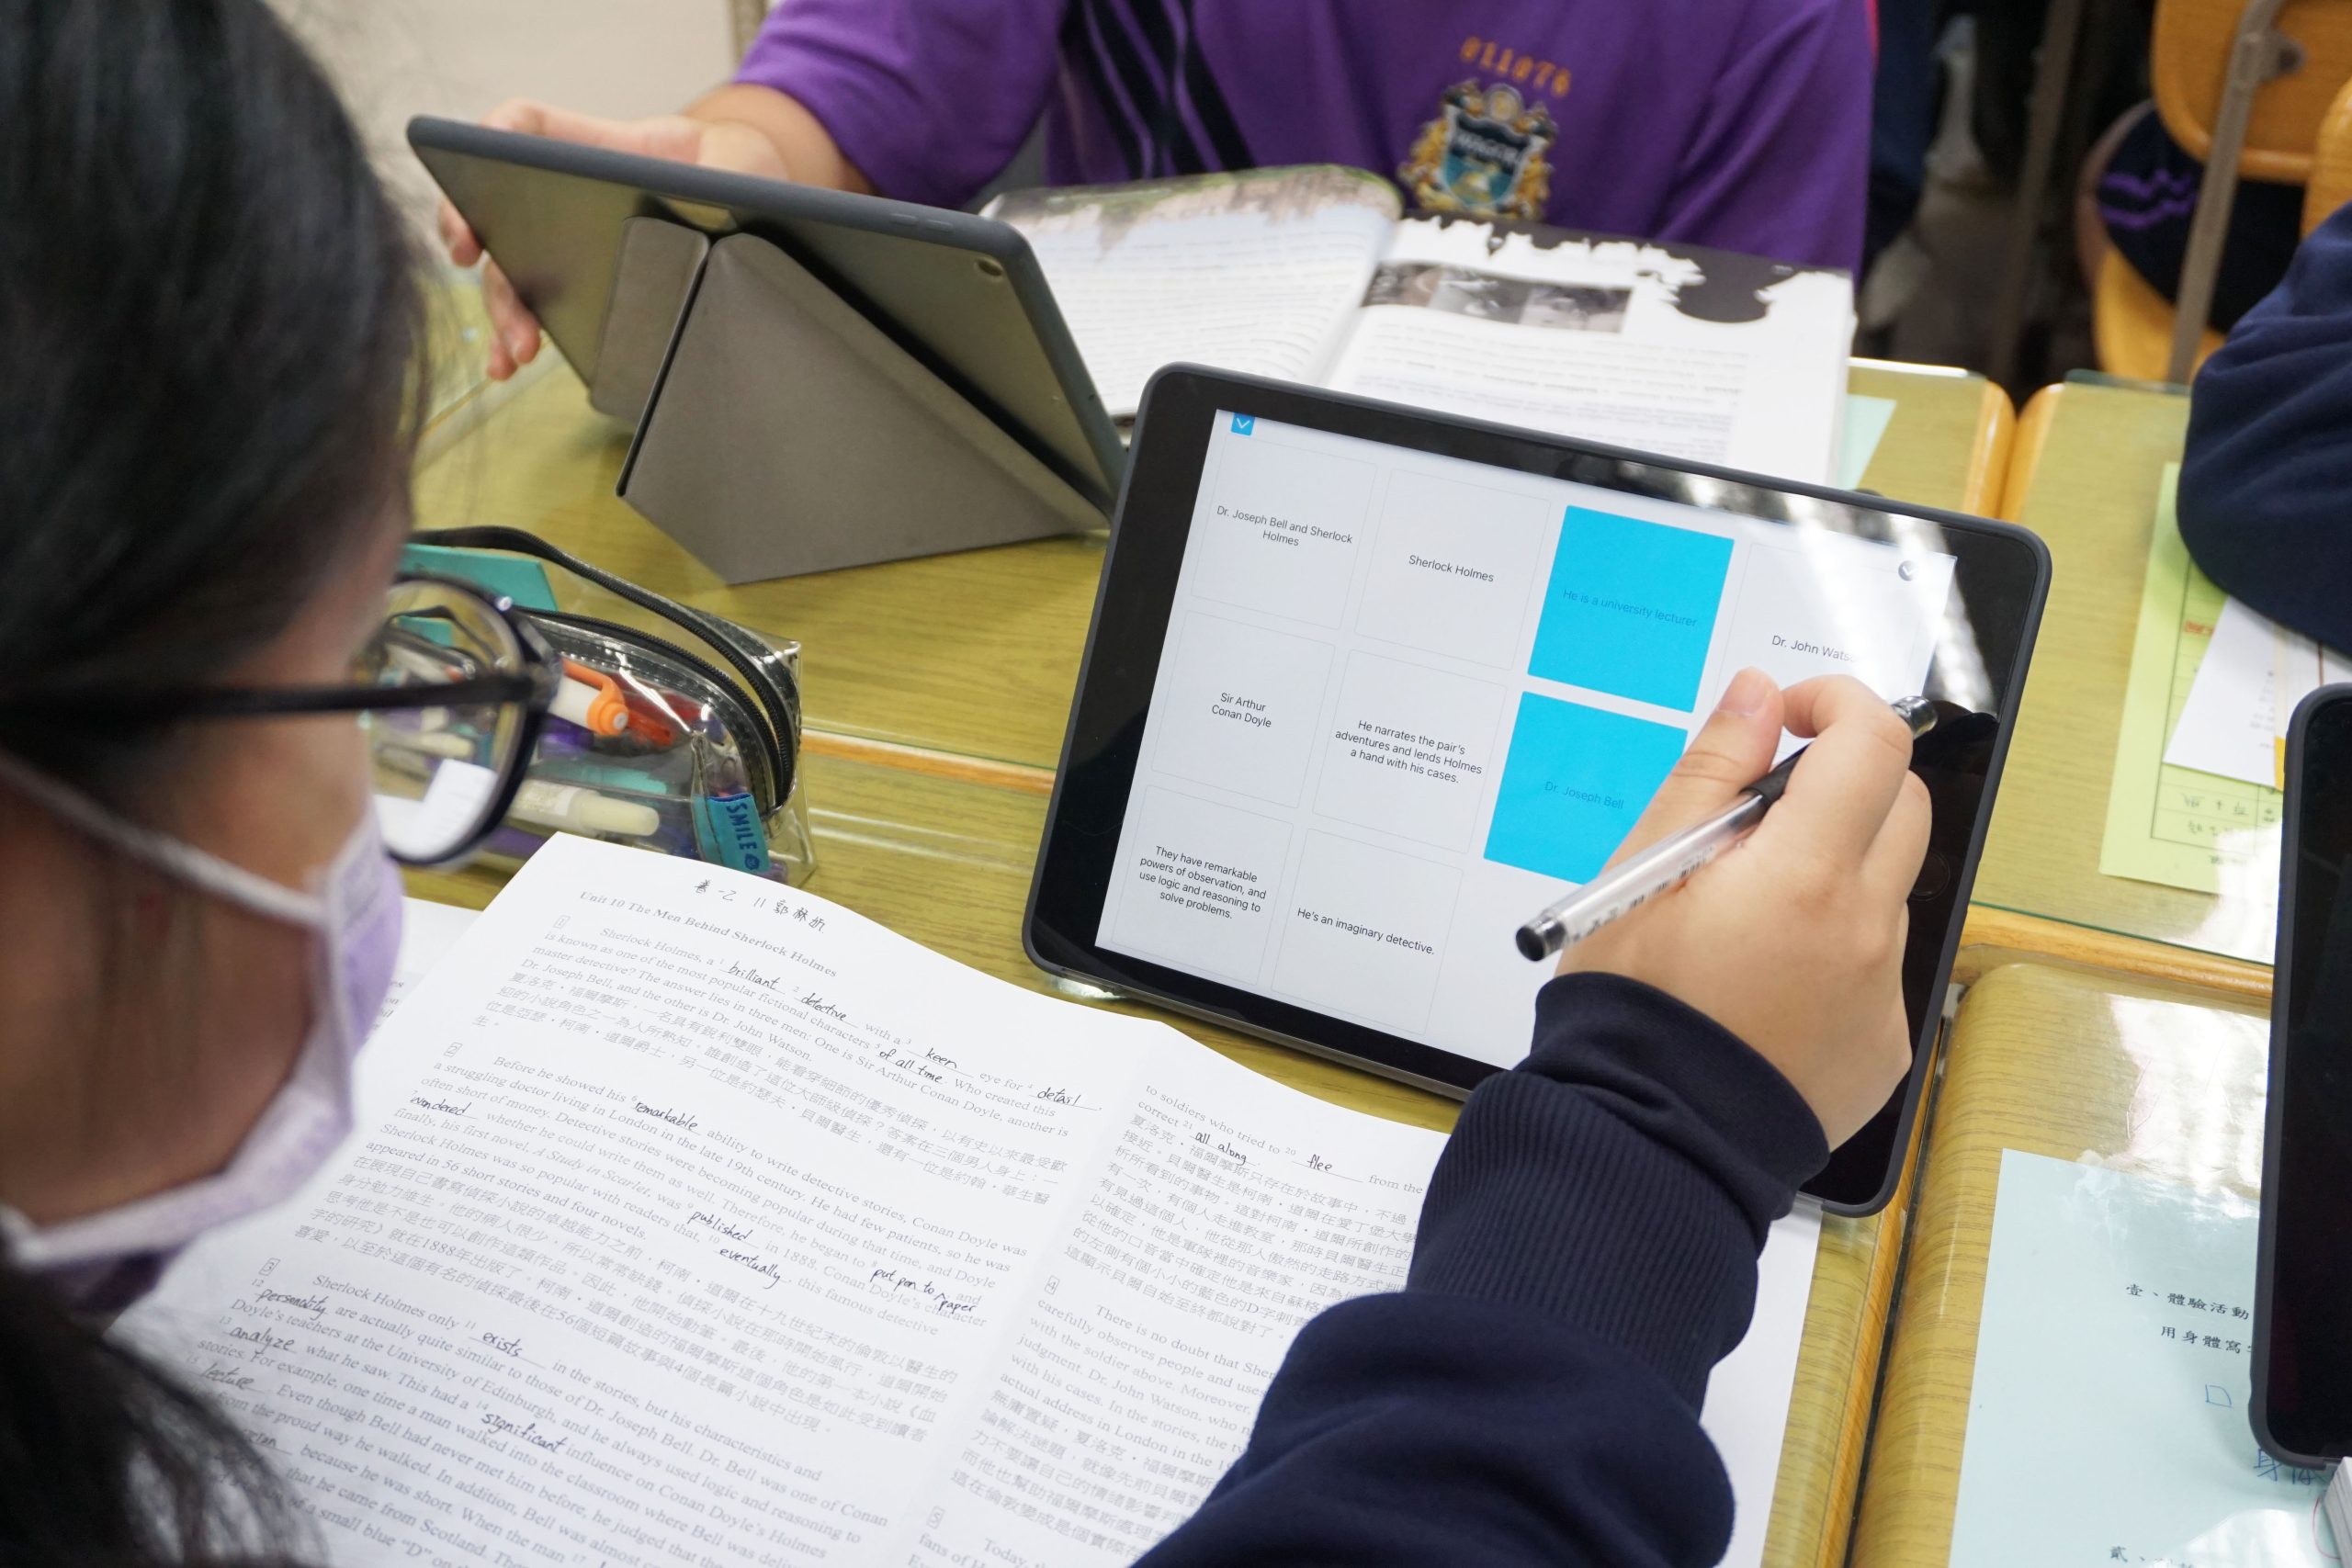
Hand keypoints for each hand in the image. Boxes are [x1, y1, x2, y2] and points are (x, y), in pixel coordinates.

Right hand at [436, 100, 787, 379]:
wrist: (743, 206)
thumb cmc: (731, 171)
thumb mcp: (734, 164)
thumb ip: (724, 178)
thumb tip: (712, 210)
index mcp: (594, 149)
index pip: (526, 126)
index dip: (495, 133)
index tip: (478, 155)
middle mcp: (562, 194)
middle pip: (500, 207)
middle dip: (474, 229)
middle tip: (468, 252)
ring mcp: (563, 241)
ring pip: (509, 268)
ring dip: (501, 310)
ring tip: (512, 352)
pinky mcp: (576, 284)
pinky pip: (535, 306)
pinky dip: (515, 335)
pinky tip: (509, 365)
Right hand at [1561, 669, 1929, 1147]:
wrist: (1647, 1135)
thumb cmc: (1633, 1003)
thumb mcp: (1646, 866)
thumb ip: (1712, 770)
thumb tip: (1759, 697)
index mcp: (1807, 874)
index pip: (1873, 744)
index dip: (1837, 705)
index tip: (1790, 718)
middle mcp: (1866, 931)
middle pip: (1902, 807)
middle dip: (1845, 782)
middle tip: (1764, 813)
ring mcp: (1883, 994)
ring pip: (1884, 891)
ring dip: (1833, 872)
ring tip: (1746, 917)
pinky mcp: (1883, 1046)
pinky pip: (1876, 968)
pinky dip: (1832, 952)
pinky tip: (1764, 983)